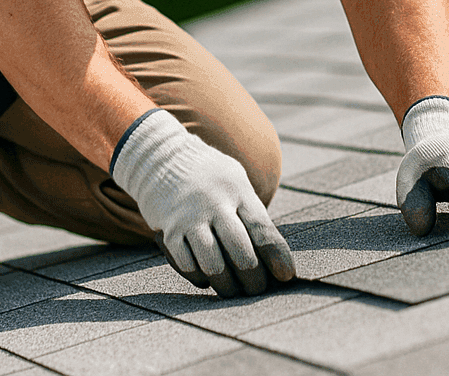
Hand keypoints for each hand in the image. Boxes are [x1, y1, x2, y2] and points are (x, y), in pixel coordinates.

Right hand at [111, 109, 294, 296]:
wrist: (162, 159)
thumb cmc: (210, 178)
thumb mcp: (236, 181)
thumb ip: (252, 213)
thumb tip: (275, 255)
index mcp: (237, 190)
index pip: (262, 229)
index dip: (276, 256)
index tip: (286, 276)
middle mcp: (214, 204)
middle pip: (241, 252)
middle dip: (253, 278)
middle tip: (257, 289)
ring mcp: (190, 218)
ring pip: (213, 265)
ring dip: (226, 284)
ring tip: (233, 289)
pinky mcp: (169, 231)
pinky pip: (187, 265)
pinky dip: (199, 277)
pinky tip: (206, 277)